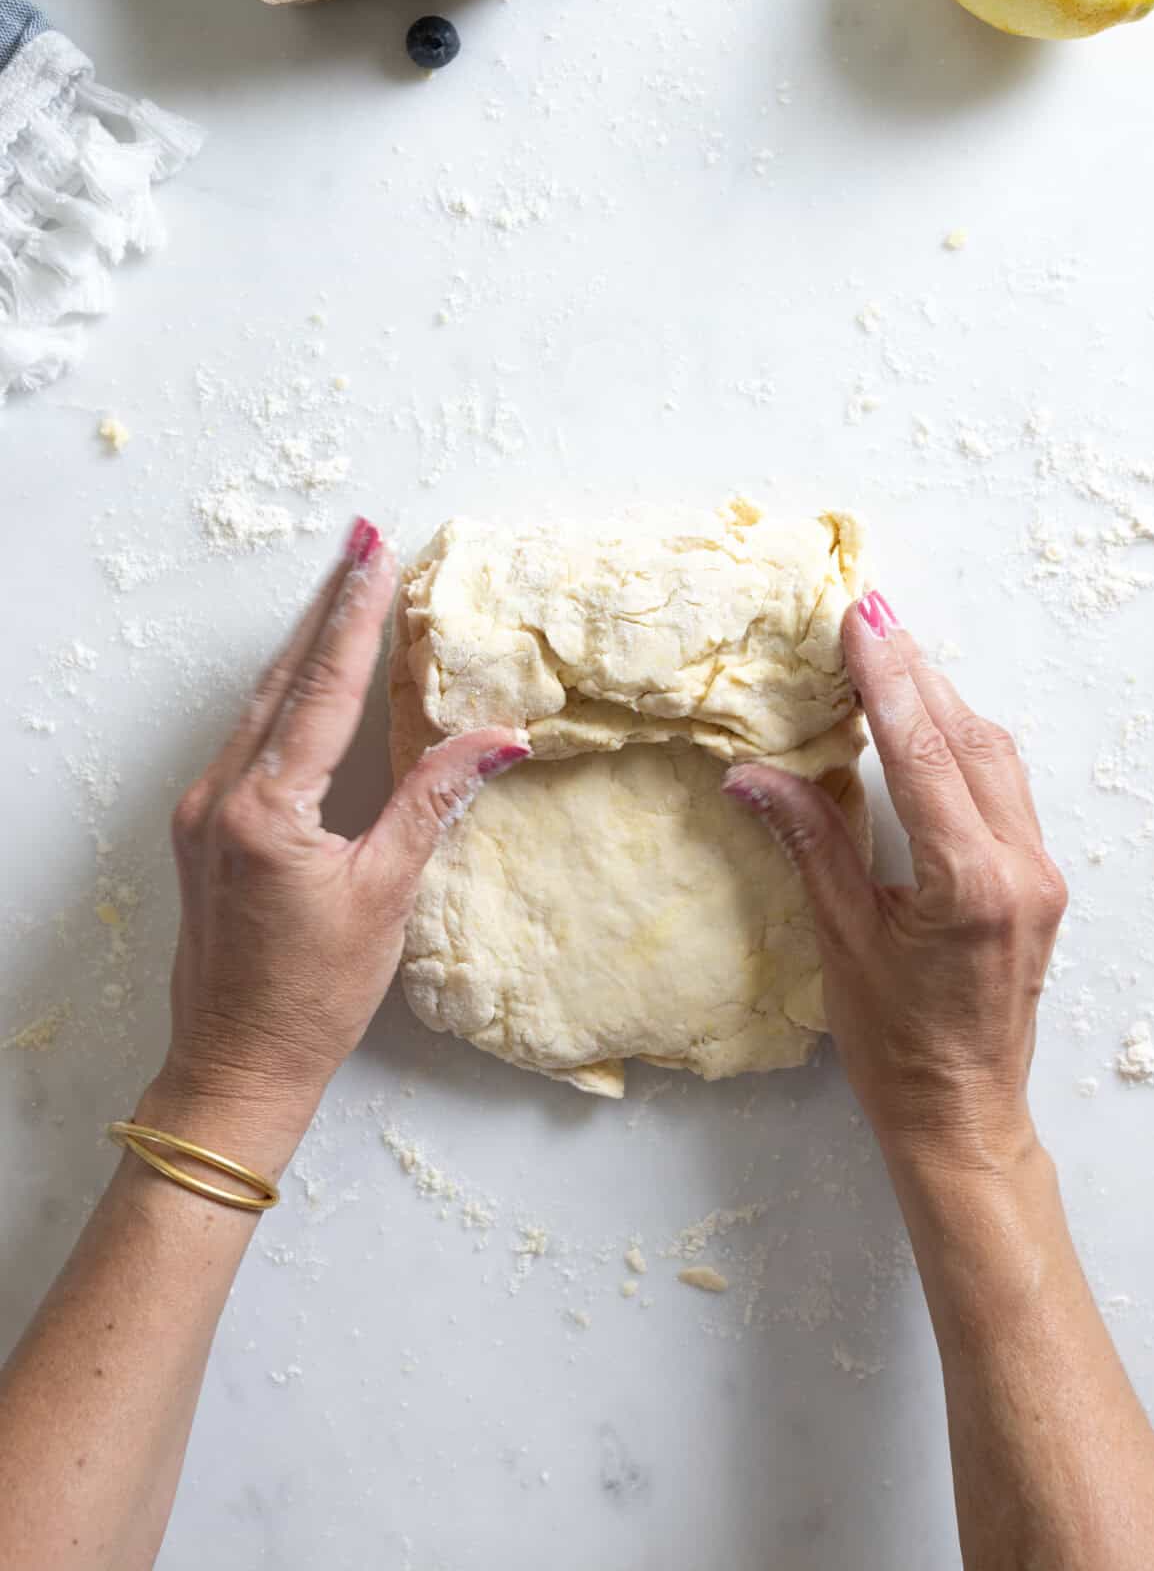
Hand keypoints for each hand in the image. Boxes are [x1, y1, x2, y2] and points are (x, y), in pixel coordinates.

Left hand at [152, 519, 528, 1145]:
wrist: (234, 1067)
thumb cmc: (312, 997)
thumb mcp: (384, 895)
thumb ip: (433, 803)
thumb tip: (497, 739)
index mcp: (264, 809)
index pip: (322, 688)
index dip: (354, 615)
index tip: (374, 552)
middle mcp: (218, 795)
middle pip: (282, 678)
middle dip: (325, 606)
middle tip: (357, 540)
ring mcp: (202, 810)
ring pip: (260, 704)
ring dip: (304, 645)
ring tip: (341, 588)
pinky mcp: (201, 828)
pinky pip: (247, 738)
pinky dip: (286, 695)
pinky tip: (308, 674)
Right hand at [725, 592, 1066, 1172]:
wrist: (962, 1116)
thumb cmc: (896, 1046)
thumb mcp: (842, 940)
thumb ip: (810, 842)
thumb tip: (753, 774)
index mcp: (971, 884)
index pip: (924, 753)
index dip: (887, 679)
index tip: (861, 620)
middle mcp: (1021, 868)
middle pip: (967, 740)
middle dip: (915, 672)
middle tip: (870, 614)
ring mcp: (1039, 873)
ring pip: (993, 757)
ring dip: (941, 702)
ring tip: (889, 654)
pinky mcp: (1038, 881)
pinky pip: (1003, 788)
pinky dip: (960, 744)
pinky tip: (925, 722)